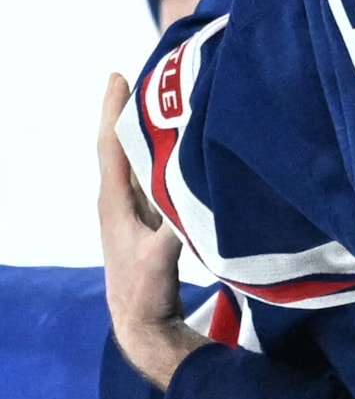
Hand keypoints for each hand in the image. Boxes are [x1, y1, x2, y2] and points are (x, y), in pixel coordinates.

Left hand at [96, 77, 203, 391]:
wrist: (141, 323)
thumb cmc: (143, 292)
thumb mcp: (159, 260)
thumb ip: (177, 227)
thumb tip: (199, 193)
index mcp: (114, 202)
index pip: (111, 146)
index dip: (113, 110)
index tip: (118, 75)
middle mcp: (121, 199)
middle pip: (124, 144)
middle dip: (134, 110)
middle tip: (153, 75)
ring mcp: (135, 209)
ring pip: (140, 158)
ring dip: (151, 130)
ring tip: (169, 100)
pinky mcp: (151, 219)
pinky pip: (156, 174)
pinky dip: (165, 154)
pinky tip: (183, 146)